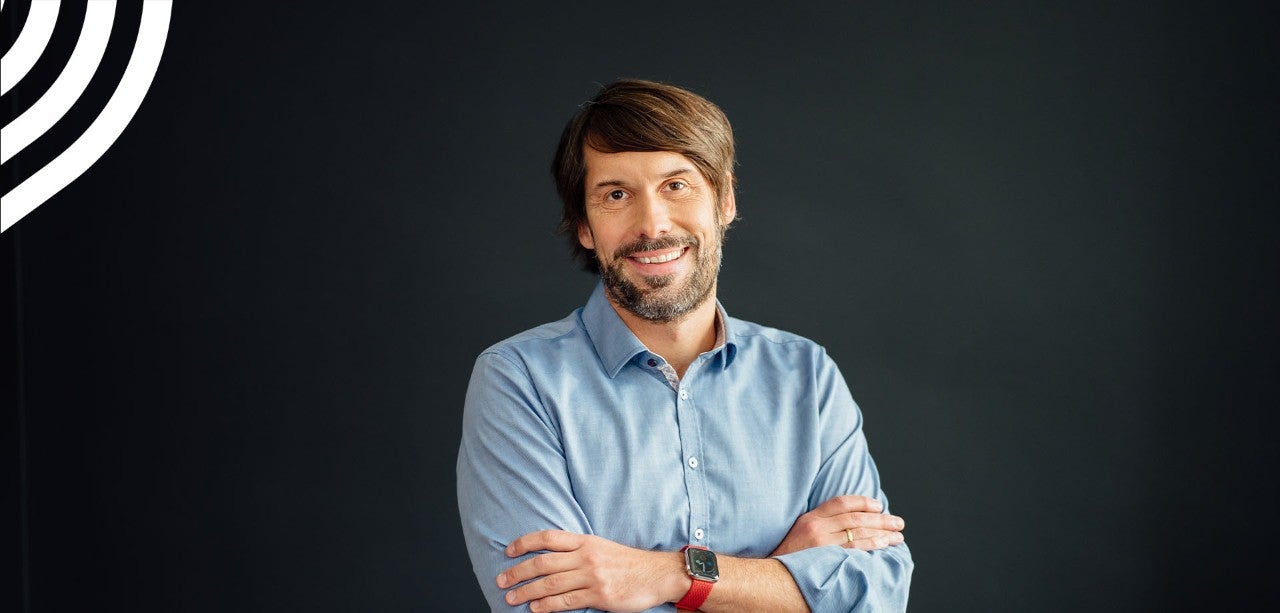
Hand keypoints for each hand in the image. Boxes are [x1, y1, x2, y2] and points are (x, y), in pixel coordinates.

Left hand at [497, 530, 686, 612]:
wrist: (657, 574)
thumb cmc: (628, 562)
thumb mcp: (601, 547)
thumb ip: (577, 550)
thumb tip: (549, 559)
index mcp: (585, 541)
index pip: (548, 538)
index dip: (524, 543)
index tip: (508, 551)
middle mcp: (586, 556)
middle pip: (543, 563)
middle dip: (518, 572)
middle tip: (501, 580)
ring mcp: (592, 576)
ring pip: (550, 584)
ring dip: (527, 592)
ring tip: (511, 598)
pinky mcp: (600, 595)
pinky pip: (566, 601)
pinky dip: (547, 605)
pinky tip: (535, 609)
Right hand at [770, 495, 904, 556]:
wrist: (771, 574)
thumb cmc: (787, 556)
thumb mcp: (799, 532)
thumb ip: (819, 524)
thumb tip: (847, 522)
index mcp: (810, 517)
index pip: (841, 502)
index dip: (863, 502)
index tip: (878, 506)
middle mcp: (817, 527)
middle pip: (855, 517)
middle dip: (881, 519)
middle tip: (898, 521)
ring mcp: (822, 543)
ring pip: (859, 532)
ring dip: (882, 533)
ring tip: (897, 535)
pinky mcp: (826, 557)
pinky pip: (855, 549)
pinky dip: (872, 545)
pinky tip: (884, 544)